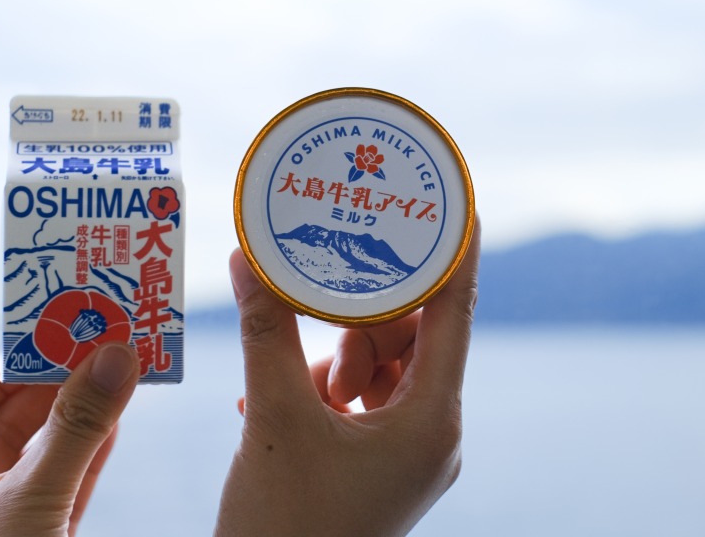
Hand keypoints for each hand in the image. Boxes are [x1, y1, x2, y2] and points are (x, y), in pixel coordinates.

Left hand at [0, 342, 139, 536]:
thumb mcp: (31, 499)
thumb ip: (74, 428)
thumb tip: (115, 357)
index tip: (40, 339)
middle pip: (6, 430)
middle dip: (49, 388)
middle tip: (89, 347)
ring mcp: (5, 528)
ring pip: (43, 459)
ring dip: (78, 418)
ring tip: (111, 374)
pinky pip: (67, 489)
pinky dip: (90, 456)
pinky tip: (114, 423)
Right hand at [215, 218, 480, 536]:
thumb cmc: (283, 526)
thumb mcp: (272, 417)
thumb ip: (266, 331)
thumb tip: (246, 257)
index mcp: (432, 419)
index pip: (456, 313)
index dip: (457, 252)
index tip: (458, 200)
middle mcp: (432, 432)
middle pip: (413, 337)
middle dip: (362, 312)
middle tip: (318, 290)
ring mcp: (407, 452)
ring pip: (382, 367)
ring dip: (335, 354)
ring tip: (288, 367)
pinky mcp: (378, 465)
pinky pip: (362, 400)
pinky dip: (323, 385)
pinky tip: (275, 389)